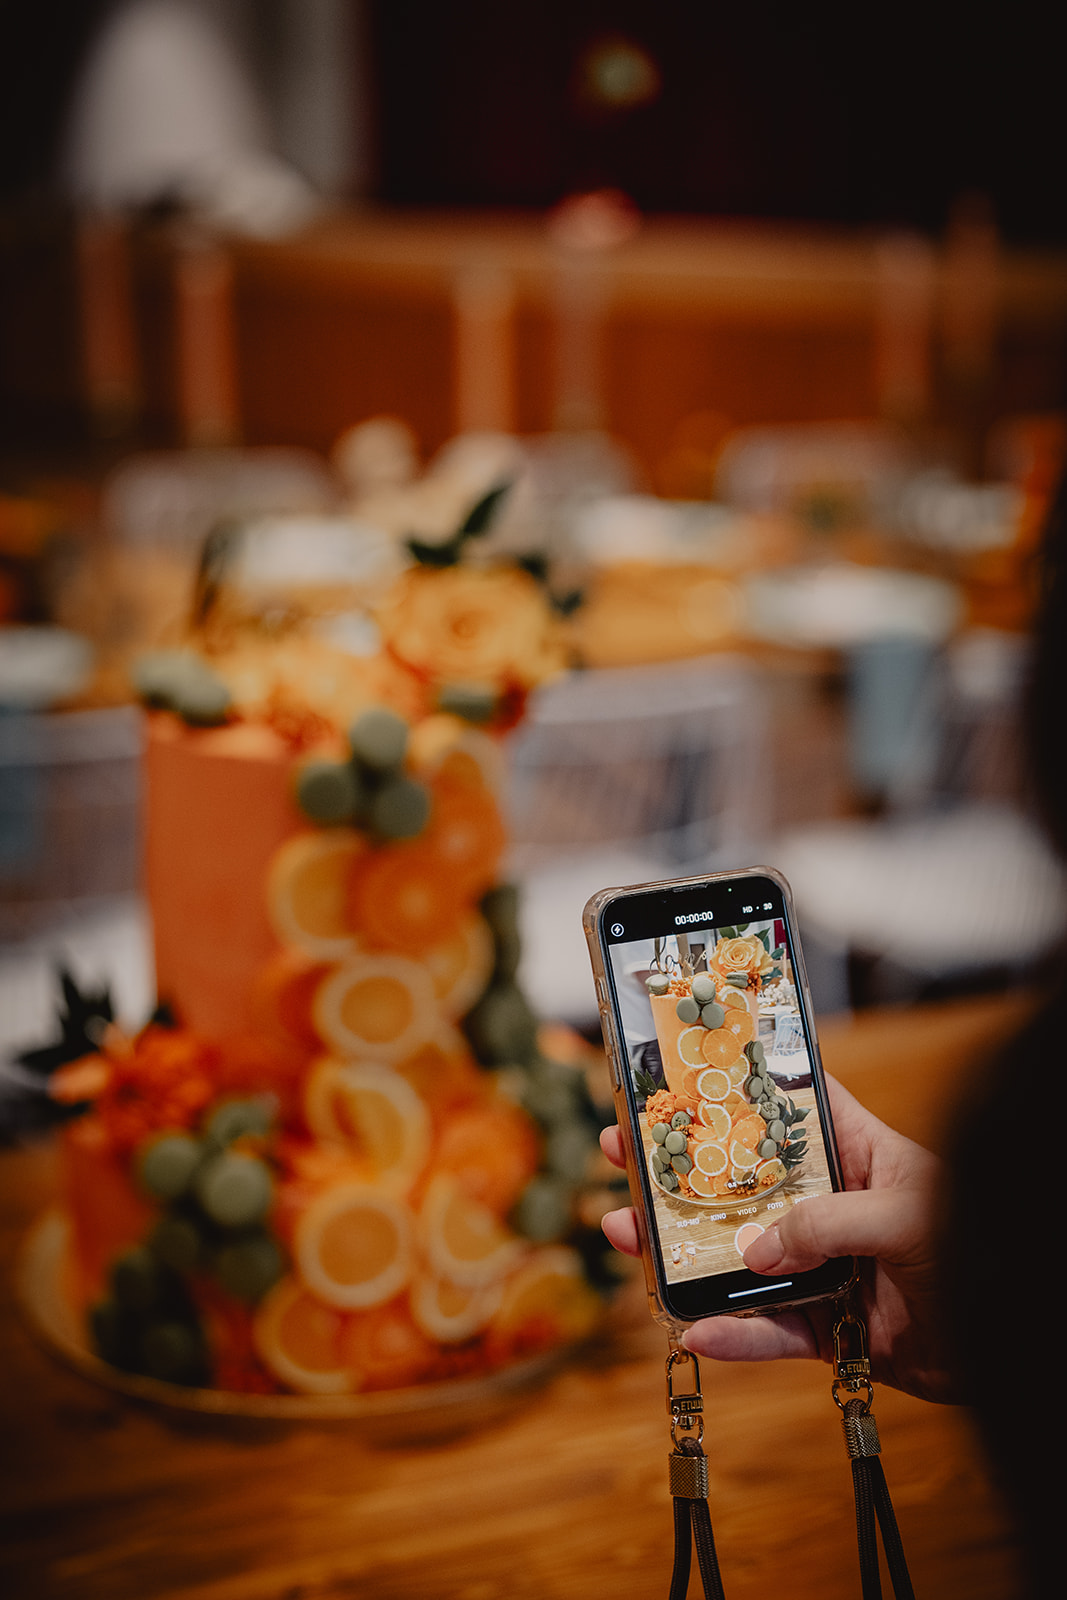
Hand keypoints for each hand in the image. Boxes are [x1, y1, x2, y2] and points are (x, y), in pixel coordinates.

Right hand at [600, 1074, 956, 1402]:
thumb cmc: (979, 1251)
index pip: (798, 1106)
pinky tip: (693, 1330)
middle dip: (685, 1169)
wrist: (1018, 1344)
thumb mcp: (908, 1216)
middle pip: (747, 1183)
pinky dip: (734, 1335)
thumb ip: (828, 1223)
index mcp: (863, 1156)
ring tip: (624, 1234)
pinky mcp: (831, 1329)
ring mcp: (829, 1267)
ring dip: (684, 1252)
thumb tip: (755, 1250)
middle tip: (625, 1151)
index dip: (744, 1088)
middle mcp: (837, 1206)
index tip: (684, 1074)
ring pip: (742, 1259)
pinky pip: (771, 1332)